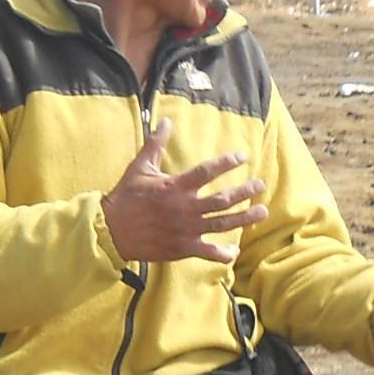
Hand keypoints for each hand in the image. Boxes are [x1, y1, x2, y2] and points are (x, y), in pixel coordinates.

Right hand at [102, 118, 267, 262]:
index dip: (227, 162)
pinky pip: (209, 252)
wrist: (110, 231)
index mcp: (174, 187)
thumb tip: (166, 121)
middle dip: (244, 192)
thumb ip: (155, 145)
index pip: (206, 171)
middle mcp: (184, 208)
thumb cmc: (126, 197)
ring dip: (245, 218)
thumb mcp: (139, 168)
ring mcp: (186, 229)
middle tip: (260, 186)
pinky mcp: (183, 248)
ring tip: (262, 212)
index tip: (243, 157)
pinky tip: (234, 250)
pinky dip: (223, 253)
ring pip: (222, 223)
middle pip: (222, 200)